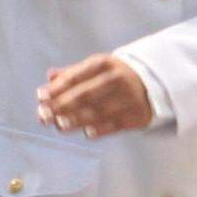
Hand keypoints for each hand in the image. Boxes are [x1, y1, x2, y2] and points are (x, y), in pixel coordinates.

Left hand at [36, 53, 156, 136]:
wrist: (155, 82)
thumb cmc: (116, 75)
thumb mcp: (97, 67)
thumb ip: (72, 73)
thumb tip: (50, 77)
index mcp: (104, 63)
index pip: (77, 75)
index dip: (57, 87)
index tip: (41, 96)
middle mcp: (117, 79)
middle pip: (85, 95)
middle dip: (62, 106)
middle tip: (44, 115)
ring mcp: (128, 98)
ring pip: (98, 112)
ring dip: (76, 120)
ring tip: (59, 125)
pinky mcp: (136, 115)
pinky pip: (115, 125)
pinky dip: (100, 129)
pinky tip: (86, 132)